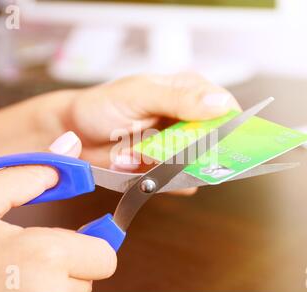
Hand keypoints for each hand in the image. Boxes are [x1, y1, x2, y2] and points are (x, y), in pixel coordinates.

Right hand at [0, 134, 115, 291]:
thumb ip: (24, 174)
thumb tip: (67, 154)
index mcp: (43, 258)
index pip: (106, 255)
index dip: (91, 242)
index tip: (76, 235)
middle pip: (93, 277)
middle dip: (74, 262)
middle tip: (40, 254)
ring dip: (58, 282)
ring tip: (21, 273)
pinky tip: (18, 288)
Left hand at [38, 73, 240, 193]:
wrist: (73, 133)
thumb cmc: (103, 105)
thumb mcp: (139, 95)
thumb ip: (179, 99)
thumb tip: (220, 104)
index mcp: (187, 92)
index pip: (224, 107)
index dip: (233, 124)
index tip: (232, 141)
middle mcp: (187, 120)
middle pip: (217, 141)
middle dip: (202, 152)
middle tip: (175, 151)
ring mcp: (176, 148)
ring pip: (198, 164)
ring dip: (176, 166)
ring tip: (142, 154)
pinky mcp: (164, 171)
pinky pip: (179, 182)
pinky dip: (167, 183)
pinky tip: (147, 171)